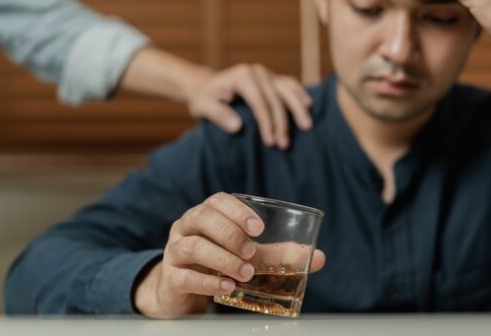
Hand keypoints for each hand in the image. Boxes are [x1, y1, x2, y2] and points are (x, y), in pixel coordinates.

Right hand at [133, 192, 325, 318]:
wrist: (182, 289)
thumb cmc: (218, 262)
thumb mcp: (247, 255)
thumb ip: (278, 254)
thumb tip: (318, 257)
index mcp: (208, 214)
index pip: (219, 201)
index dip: (238, 211)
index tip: (259, 227)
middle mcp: (187, 227)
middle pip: (202, 218)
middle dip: (230, 234)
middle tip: (252, 252)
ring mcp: (175, 250)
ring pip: (192, 246)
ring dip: (222, 258)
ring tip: (244, 272)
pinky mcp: (172, 276)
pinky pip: (184, 276)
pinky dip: (207, 282)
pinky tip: (226, 287)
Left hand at [188, 64, 312, 148]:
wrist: (207, 86)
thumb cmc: (205, 99)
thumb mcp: (203, 107)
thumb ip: (218, 115)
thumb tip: (237, 127)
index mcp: (242, 76)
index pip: (259, 101)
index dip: (266, 122)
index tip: (270, 142)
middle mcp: (257, 72)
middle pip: (276, 99)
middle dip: (281, 123)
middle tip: (283, 145)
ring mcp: (267, 74)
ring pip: (288, 91)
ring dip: (298, 110)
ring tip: (307, 127)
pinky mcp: (273, 78)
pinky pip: (290, 85)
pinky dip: (300, 95)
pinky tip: (309, 106)